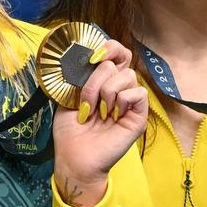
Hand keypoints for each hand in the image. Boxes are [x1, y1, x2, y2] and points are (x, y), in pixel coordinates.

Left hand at [51, 39, 148, 206]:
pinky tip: (112, 115)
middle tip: (87, 100)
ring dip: (106, 92)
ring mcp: (129, 102)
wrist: (75, 158)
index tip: (93, 56)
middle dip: (97, 79)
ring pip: (128, 76)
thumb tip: (86, 59)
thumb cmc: (70, 132)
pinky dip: (122, 100)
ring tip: (97, 112)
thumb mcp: (67, 99)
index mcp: (102, 83)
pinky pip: (138, 93)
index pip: (117, 54)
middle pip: (119, 62)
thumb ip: (79, 78)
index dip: (109, 48)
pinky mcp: (138, 116)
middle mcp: (118, 89)